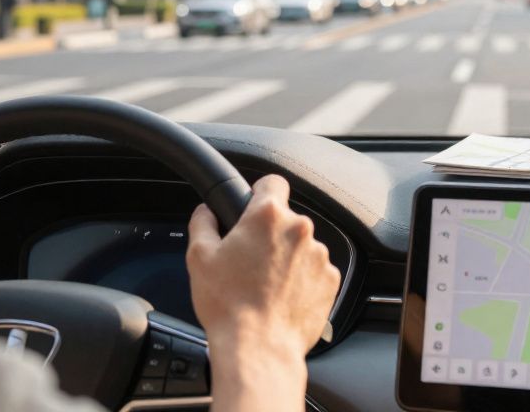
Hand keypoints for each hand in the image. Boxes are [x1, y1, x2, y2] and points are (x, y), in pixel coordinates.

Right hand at [186, 175, 340, 411]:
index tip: (253, 206)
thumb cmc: (229, 305)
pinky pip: (314, 270)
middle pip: (285, 219)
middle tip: (248, 258)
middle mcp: (300, 230)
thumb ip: (203, 223)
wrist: (258, 348)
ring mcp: (319, 256)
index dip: (260, 192)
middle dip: (269, 233)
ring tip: (264, 284)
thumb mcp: (199, 257)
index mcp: (268, 216)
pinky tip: (280, 296)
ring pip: (300, 245)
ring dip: (286, 257)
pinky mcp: (330, 280)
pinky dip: (300, 278)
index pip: (273, 182)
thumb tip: (206, 212)